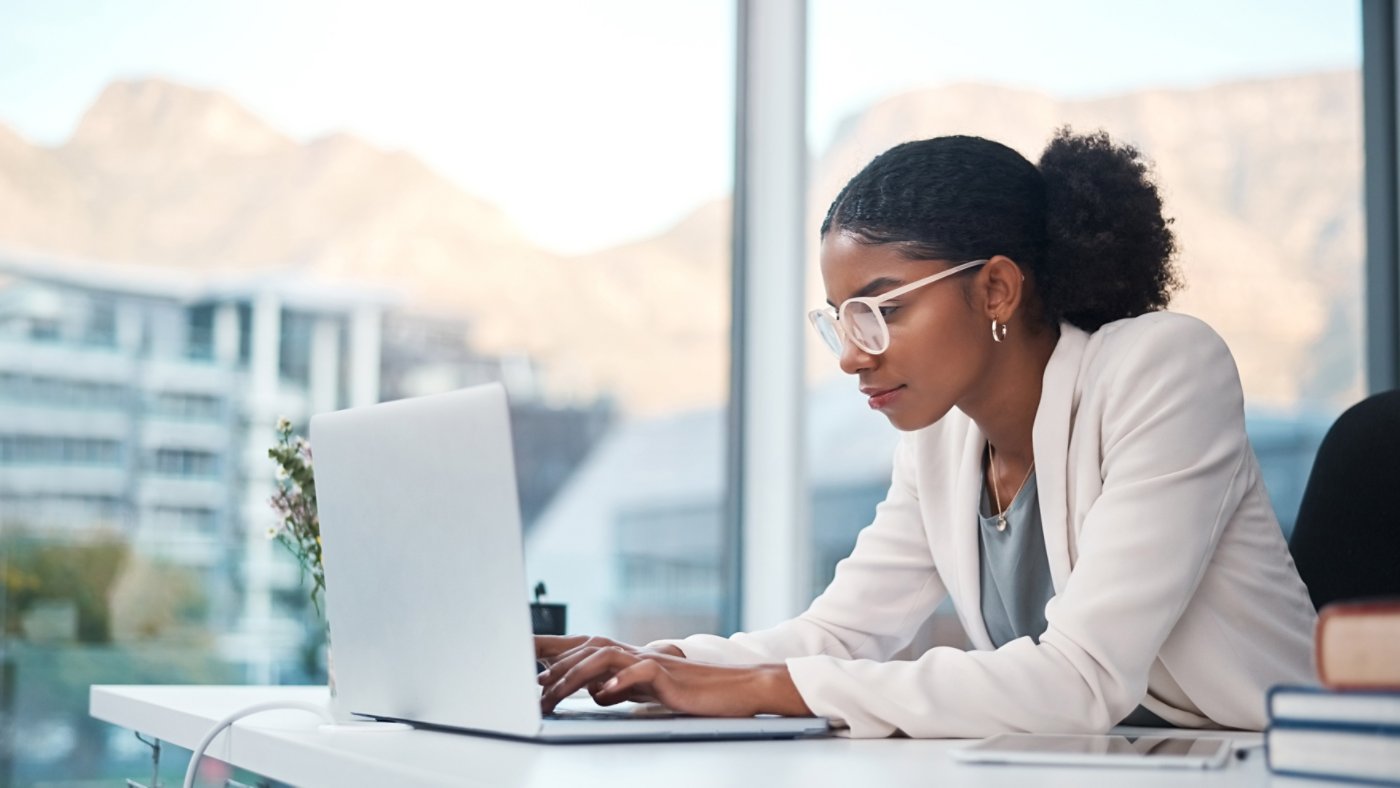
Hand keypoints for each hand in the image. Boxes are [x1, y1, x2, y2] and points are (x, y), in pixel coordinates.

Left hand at [535, 634, 681, 700]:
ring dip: (578, 673)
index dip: (556, 653)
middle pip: (588, 648)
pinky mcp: (666, 676)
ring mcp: (649, 661)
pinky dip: (621, 680)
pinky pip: (641, 672)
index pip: (584, 648)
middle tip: (536, 687)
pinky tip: (605, 692)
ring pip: (606, 656)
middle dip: (558, 665)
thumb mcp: (643, 690)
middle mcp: (633, 653)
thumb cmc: (685, 689)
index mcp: (626, 657)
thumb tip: (595, 691)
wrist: (727, 687)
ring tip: (558, 692)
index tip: (530, 666)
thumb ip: (618, 687)